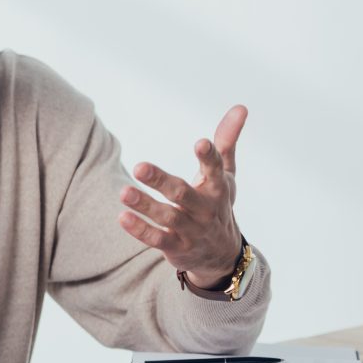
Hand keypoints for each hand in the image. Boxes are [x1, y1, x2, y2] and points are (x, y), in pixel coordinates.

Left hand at [117, 104, 247, 287]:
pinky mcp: (176, 247)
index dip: (208, 156)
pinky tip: (123, 216)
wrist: (221, 255)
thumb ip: (226, 141)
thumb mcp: (226, 174)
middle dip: (161, 181)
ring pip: (167, 217)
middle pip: (182, 194)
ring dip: (145, 205)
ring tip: (123, 192)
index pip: (215, 169)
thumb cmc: (219, 204)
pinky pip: (157, 239)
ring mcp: (191, 230)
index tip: (200, 143)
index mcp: (217, 188)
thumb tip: (240, 107)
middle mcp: (205, 209)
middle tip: (139, 167)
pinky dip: (140, 230)